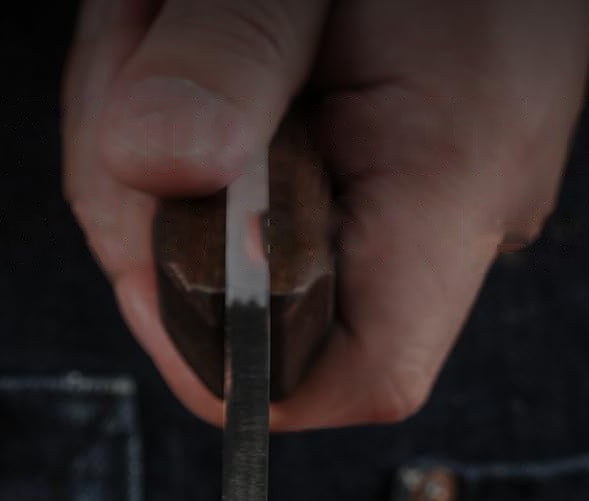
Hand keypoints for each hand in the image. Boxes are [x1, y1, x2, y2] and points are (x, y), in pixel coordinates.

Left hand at [63, 0, 588, 429]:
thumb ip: (227, 52)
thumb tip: (142, 161)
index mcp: (454, 175)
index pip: (361, 374)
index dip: (236, 363)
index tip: (148, 263)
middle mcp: (457, 207)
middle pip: (269, 306)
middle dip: (154, 200)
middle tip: (130, 43)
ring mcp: (429, 190)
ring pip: (247, 247)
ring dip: (157, 139)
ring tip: (158, 5)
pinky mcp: (399, 162)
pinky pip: (271, 192)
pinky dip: (198, 121)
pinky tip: (186, 27)